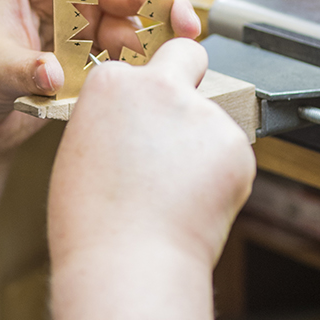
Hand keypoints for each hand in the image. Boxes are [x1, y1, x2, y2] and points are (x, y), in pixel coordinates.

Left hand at [0, 0, 201, 155]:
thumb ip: (21, 68)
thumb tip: (54, 73)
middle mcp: (58, 6)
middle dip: (151, 0)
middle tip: (182, 18)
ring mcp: (74, 38)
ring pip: (124, 26)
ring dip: (154, 35)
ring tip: (182, 50)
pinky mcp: (84, 69)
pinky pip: (119, 62)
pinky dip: (140, 66)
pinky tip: (159, 73)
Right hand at [49, 38, 255, 271]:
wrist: (130, 263)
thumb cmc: (94, 224)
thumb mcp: (82, 155)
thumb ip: (113, 127)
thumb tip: (136, 131)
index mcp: (111, 85)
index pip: (136, 70)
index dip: (141, 96)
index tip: (140, 121)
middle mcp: (159, 88)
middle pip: (189, 55)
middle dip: (190, 73)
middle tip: (180, 118)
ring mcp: (203, 114)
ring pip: (212, 120)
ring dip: (202, 148)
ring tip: (174, 195)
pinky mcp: (237, 145)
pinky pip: (231, 155)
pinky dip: (220, 177)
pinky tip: (194, 204)